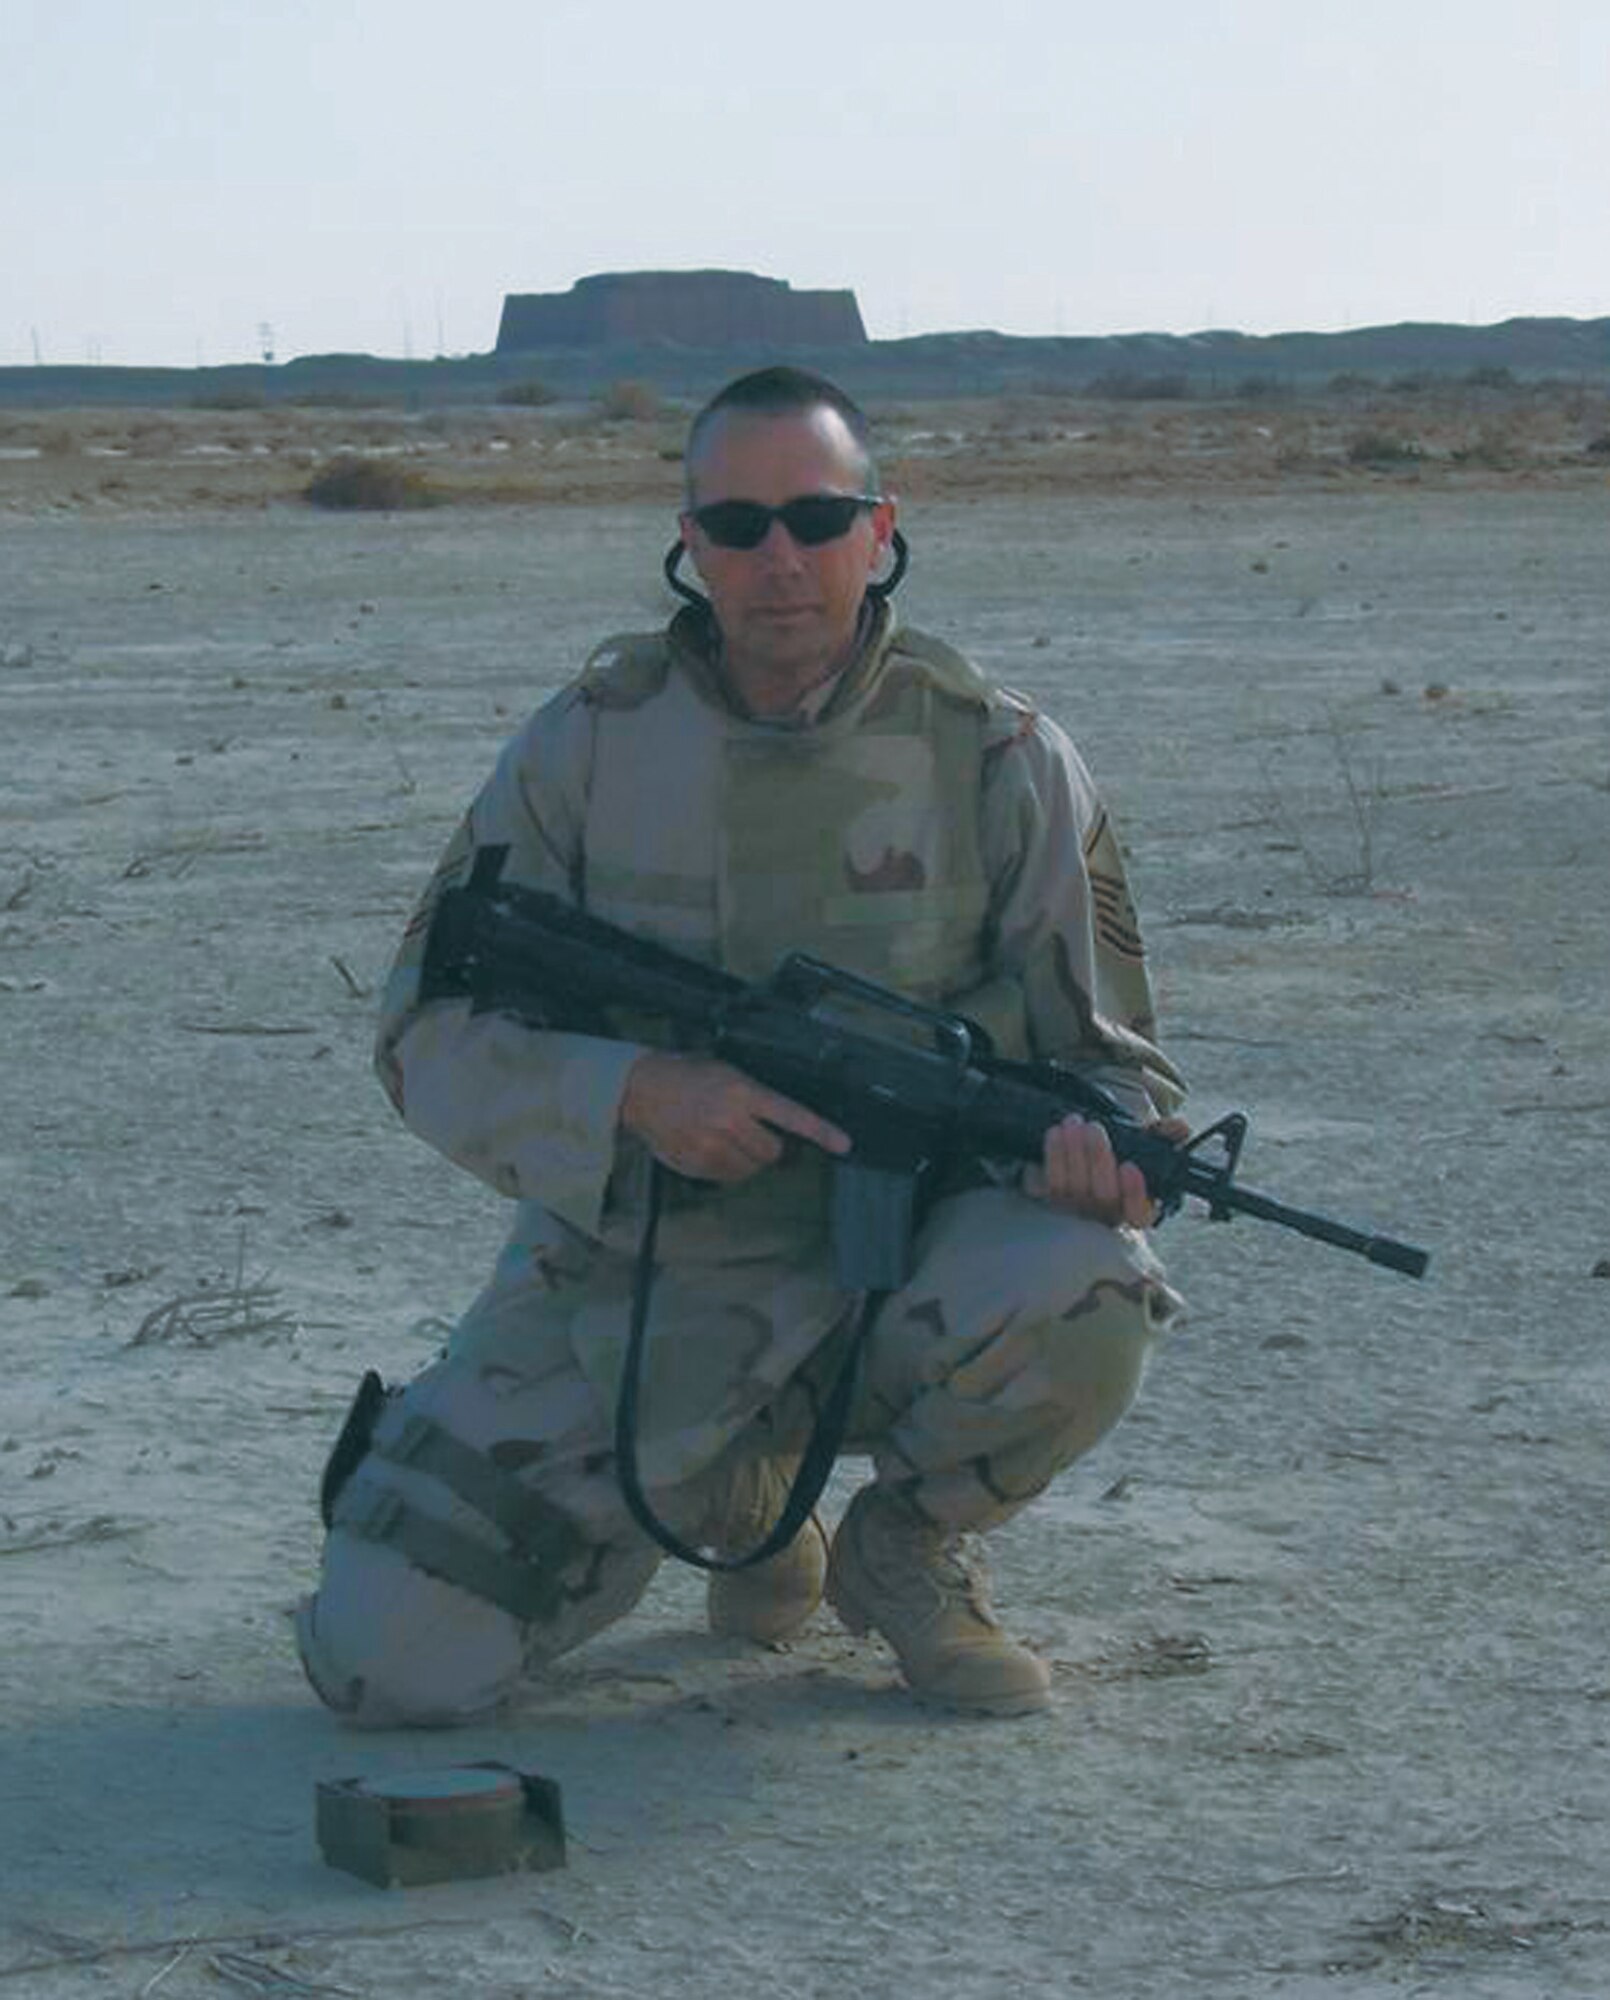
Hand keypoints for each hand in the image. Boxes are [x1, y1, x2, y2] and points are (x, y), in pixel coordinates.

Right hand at [619, 1053, 850, 1183]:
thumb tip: (784, 1125)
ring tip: (727, 1139)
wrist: (642, 1089)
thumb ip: (756, 1097)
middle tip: (752, 1133)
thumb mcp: (728, 1072)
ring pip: (751, 1169)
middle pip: (773, 1152)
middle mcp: (729, 1120)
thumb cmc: (689, 1075)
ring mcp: (711, 1146)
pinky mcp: (696, 1164)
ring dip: (748, 1159)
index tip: (844, 1144)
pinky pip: (727, 1177)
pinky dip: (726, 1168)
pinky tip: (710, 1147)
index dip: (821, 1132)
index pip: (791, 1115)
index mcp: (742, 1092)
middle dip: (770, 1147)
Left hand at [1025, 1112, 1189, 1227]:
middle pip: (1102, 1195)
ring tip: (1074, 1123)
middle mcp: (1108, 1217)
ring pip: (1074, 1188)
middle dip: (1098, 1158)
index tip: (1130, 1167)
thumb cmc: (1125, 1161)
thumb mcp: (1147, 1150)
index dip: (1135, 1193)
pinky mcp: (1055, 1203)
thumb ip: (1165, 1138)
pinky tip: (1055, 1133)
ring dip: (1072, 1152)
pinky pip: (1052, 1183)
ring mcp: (1079, 1213)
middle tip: (1094, 1128)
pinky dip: (1054, 1156)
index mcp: (1138, 1211)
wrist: (1092, 1166)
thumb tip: (1181, 1126)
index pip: (1139, 1214)